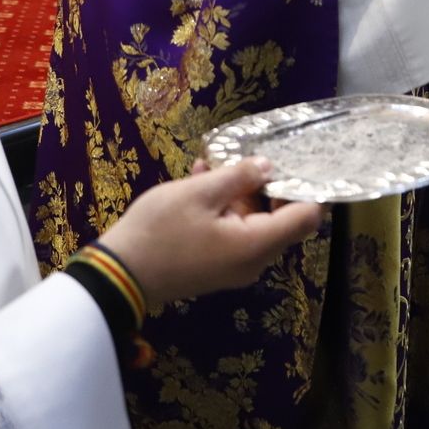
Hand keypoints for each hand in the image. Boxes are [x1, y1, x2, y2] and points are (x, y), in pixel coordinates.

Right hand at [99, 158, 325, 309]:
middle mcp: (254, 261)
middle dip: (266, 184)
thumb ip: (239, 177)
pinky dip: (223, 207)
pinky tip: (200, 177)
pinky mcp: (216, 266)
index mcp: (257, 244)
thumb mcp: (199, 192)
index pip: (306, 217)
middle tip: (250, 154)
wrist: (120, 274)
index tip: (296, 160)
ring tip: (211, 162)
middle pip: (281, 219)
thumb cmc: (160, 230)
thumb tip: (269, 166)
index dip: (308, 187)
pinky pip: (232, 231)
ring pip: (252, 221)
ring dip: (237, 191)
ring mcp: (235, 266)